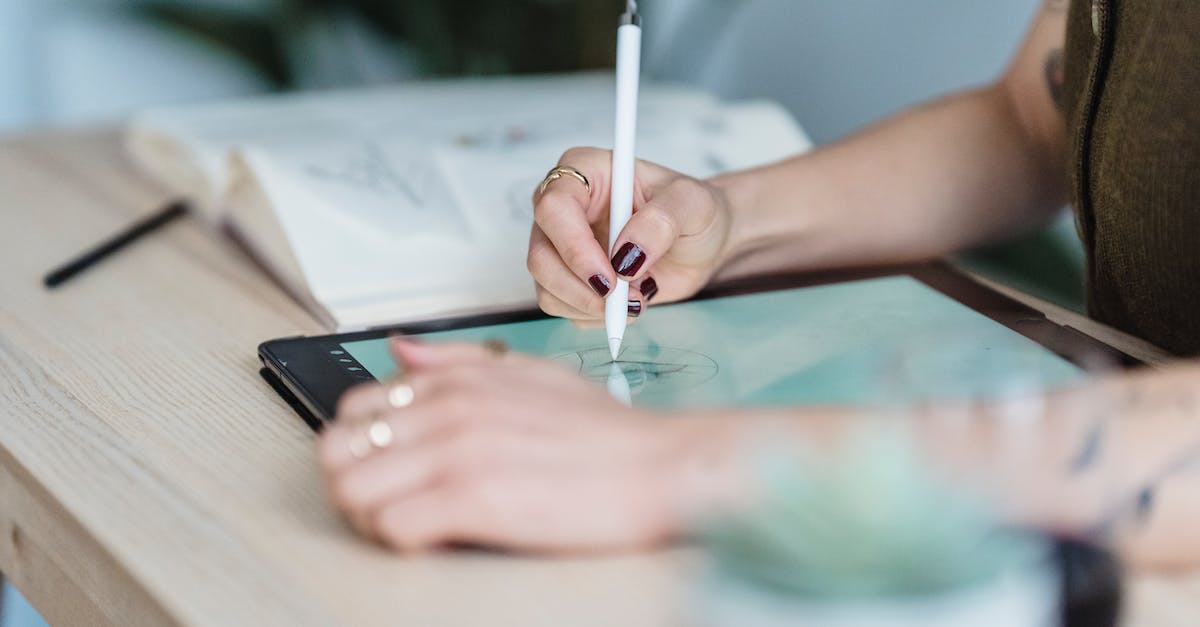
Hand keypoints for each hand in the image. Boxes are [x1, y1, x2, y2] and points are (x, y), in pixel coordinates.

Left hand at [317, 338, 713, 552]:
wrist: (662, 466)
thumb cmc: (606, 433)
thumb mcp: (531, 374)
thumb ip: (459, 361)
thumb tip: (401, 350)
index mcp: (457, 381)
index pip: (355, 407)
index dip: (360, 446)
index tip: (387, 469)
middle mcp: (449, 410)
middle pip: (338, 449)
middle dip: (351, 482)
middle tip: (386, 503)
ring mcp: (459, 453)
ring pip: (351, 490)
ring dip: (369, 516)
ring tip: (409, 524)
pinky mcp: (475, 500)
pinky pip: (391, 528)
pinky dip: (402, 541)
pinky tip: (436, 538)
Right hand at [527, 147, 732, 323]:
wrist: (702, 244)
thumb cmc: (695, 212)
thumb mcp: (692, 204)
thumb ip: (661, 221)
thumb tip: (626, 255)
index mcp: (585, 171)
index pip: (553, 208)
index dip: (574, 247)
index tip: (611, 275)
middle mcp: (564, 207)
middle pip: (540, 255)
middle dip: (580, 287)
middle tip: (626, 299)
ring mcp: (561, 245)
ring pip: (546, 287)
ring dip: (590, 305)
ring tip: (637, 297)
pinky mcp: (568, 277)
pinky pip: (562, 307)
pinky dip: (594, 316)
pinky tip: (627, 303)